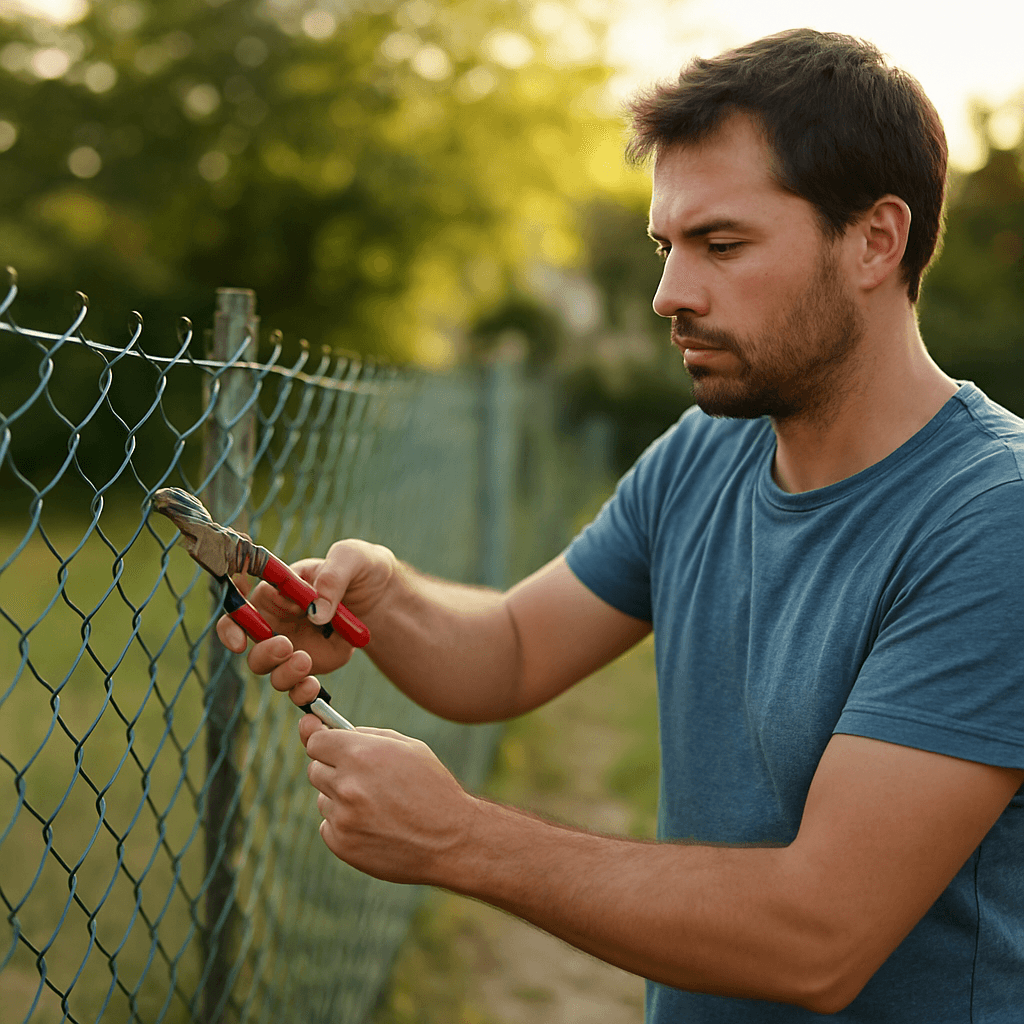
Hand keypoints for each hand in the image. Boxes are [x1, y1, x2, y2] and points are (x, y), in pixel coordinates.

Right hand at [215, 539, 396, 704]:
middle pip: (250, 646)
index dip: (236, 624)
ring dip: (282, 673)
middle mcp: (277, 622)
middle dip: (264, 652)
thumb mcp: (351, 558)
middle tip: (286, 645)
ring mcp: (292, 647)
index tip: (243, 638)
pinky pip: (296, 687)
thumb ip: (331, 578)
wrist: (383, 594)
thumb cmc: (359, 567)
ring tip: (305, 661)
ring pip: (270, 671)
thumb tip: (315, 612)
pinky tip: (313, 687)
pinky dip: (300, 692)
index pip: (239, 609)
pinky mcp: (311, 667)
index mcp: (275, 592)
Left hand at [301, 715, 479, 884]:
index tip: (333, 748)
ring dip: (341, 799)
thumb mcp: (408, 748)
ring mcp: (343, 817)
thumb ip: (366, 735)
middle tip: (364, 779)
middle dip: (334, 770)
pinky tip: (374, 826)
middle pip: (315, 769)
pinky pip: (328, 826)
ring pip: (324, 799)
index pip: (315, 741)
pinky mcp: (342, 844)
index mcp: (361, 754)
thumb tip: (323, 728)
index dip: (325, 743)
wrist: (451, 840)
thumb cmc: (432, 787)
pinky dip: (345, 825)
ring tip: (377, 806)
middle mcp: (347, 784)